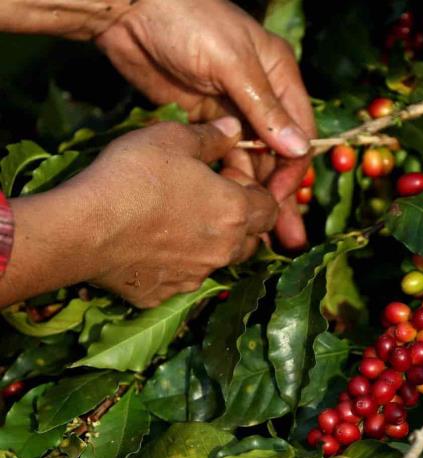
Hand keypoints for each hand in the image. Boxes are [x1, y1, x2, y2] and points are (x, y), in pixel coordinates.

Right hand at [0, 118, 277, 308]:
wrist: (82, 229)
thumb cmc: (134, 176)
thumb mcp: (173, 138)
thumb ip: (211, 136)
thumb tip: (234, 128)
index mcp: (236, 212)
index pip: (271, 207)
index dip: (255, 189)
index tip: (227, 174)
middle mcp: (224, 250)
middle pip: (250, 238)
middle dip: (239, 219)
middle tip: (207, 198)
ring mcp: (195, 276)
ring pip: (217, 260)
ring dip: (209, 243)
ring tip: (179, 221)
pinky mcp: (164, 294)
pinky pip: (181, 278)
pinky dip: (175, 264)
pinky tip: (150, 245)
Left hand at [94, 0, 315, 248]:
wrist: (129, 10)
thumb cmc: (189, 23)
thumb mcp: (232, 64)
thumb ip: (264, 108)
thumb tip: (300, 150)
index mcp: (279, 76)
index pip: (297, 131)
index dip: (293, 169)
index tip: (281, 201)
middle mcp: (261, 97)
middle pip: (278, 154)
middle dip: (282, 195)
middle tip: (287, 236)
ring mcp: (231, 110)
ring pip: (251, 161)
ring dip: (256, 196)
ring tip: (262, 236)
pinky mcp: (202, 121)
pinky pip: (222, 158)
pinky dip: (227, 182)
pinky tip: (230, 210)